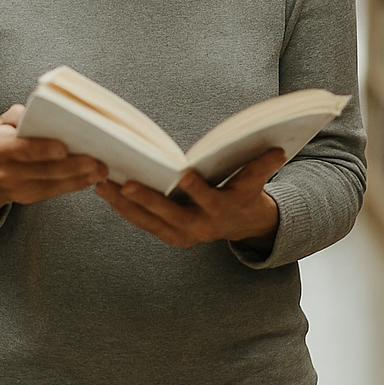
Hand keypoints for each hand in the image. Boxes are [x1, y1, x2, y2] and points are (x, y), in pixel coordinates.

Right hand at [0, 104, 107, 216]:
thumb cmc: (2, 141)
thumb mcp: (3, 123)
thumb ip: (21, 115)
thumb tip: (45, 112)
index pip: (24, 150)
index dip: (44, 150)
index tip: (64, 148)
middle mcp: (6, 172)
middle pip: (44, 170)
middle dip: (72, 166)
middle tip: (95, 160)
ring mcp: (17, 189)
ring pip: (53, 184)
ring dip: (79, 178)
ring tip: (101, 169)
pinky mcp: (28, 198)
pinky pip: (55, 192)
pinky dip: (75, 185)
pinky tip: (91, 178)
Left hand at [95, 148, 286, 252]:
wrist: (244, 224)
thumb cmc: (245, 192)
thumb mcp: (256, 181)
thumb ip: (263, 166)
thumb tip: (279, 149)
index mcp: (222, 210)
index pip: (210, 198)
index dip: (197, 189)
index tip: (183, 174)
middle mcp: (201, 227)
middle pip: (171, 214)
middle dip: (148, 200)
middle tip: (128, 183)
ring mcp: (183, 235)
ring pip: (150, 222)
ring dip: (126, 205)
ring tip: (104, 185)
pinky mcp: (170, 236)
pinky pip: (143, 224)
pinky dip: (124, 209)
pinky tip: (106, 192)